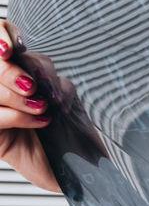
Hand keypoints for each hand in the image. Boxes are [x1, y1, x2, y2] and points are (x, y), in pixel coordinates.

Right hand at [0, 21, 57, 191]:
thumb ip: (46, 77)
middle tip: (32, 88)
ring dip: (17, 96)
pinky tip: (41, 121)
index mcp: (17, 75)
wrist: (83, 171)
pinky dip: (18, 116)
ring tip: (42, 108)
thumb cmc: (73, 134)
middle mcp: (2, 90)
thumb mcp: (65, 97)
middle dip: (11, 71)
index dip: (2, 35)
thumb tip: (30, 64)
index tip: (12, 47)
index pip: (1, 37)